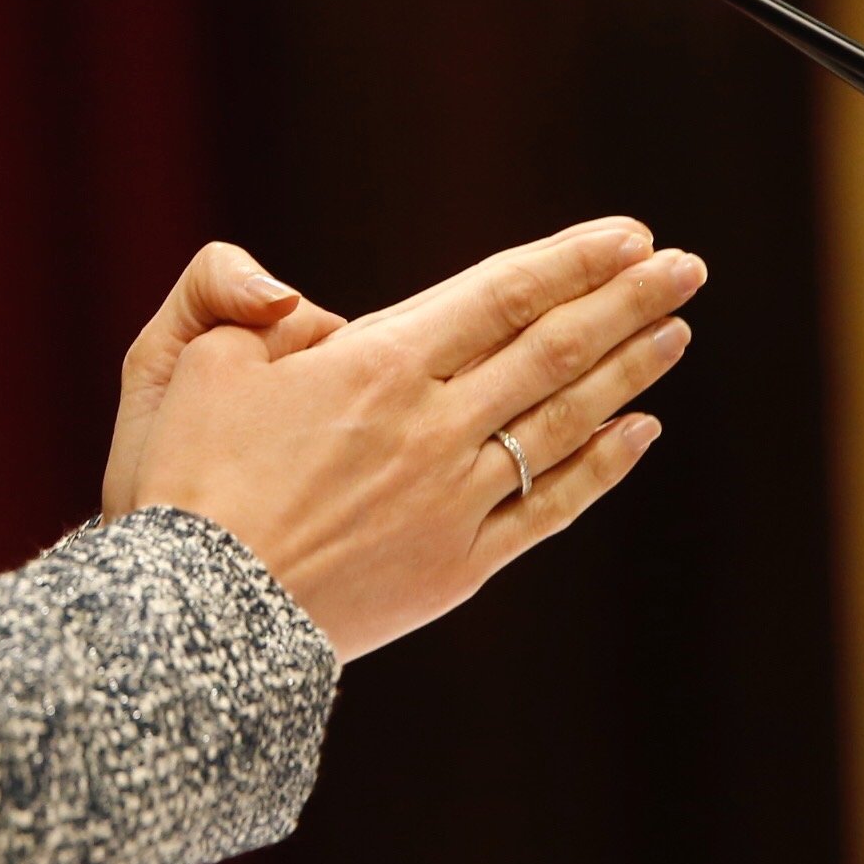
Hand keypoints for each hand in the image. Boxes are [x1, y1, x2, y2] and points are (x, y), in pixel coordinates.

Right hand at [108, 219, 702, 659]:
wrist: (188, 627)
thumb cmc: (178, 486)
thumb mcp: (179, 359)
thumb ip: (233, 292)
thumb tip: (308, 302)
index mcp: (376, 366)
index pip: (502, 295)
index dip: (573, 261)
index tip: (631, 236)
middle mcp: (433, 428)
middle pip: (554, 350)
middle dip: (626, 302)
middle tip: (685, 266)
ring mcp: (454, 502)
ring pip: (564, 423)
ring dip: (628, 371)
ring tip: (677, 331)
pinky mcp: (456, 569)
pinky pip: (549, 508)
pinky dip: (601, 465)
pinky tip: (638, 431)